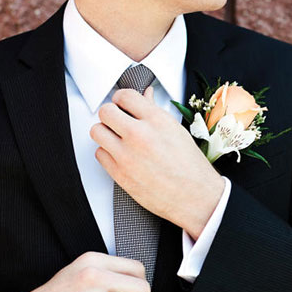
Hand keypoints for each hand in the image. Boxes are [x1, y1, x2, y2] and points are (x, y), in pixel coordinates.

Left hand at [90, 86, 224, 238]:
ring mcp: (127, 155)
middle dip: (111, 115)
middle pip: (106, 112)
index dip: (121, 99)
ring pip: (97, 132)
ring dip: (105, 133)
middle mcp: (140, 135)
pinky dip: (107, 154)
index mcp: (157, 120)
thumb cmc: (190, 166)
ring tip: (117, 139)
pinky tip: (120, 156)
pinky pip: (99, 154)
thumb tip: (146, 95)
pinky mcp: (119, 174)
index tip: (122, 105)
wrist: (194, 197)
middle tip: (118, 121)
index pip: (124, 96)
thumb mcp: (176, 131)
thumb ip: (154, 111)